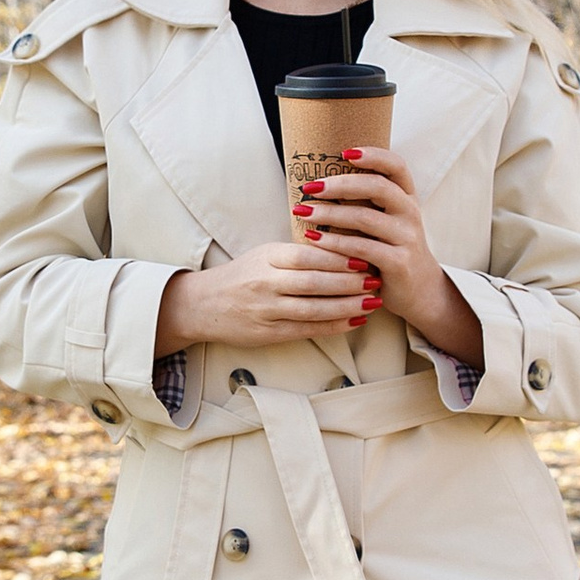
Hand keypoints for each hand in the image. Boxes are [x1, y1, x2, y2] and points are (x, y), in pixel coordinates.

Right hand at [156, 242, 370, 352]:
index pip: (307, 256)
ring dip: (347, 306)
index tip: (365, 257)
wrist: (202, 305)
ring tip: (373, 301)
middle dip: (350, 282)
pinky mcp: (268, 333)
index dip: (338, 258)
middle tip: (377, 279)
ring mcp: (266, 310)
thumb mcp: (265, 254)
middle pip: (314, 283)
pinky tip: (355, 321)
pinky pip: (307, 329)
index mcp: (267, 257)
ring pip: (314, 309)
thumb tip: (343, 246)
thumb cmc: (241, 276)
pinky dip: (333, 326)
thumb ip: (297, 253)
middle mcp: (266, 283)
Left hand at [296, 146, 484, 367]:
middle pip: (377, 187)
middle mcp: (410, 212)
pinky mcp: (399, 262)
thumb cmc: (391, 250)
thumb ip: (365, 201)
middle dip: (340, 184)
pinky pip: (363, 248)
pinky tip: (315, 239)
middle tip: (310, 187)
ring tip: (303, 212)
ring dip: (330, 213)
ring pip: (366, 217)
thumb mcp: (386, 221)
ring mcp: (408, 237)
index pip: (396, 166)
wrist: (420, 291)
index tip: (345, 152)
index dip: (373, 155)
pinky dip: (336, 243)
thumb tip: (319, 181)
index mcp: (406, 196)